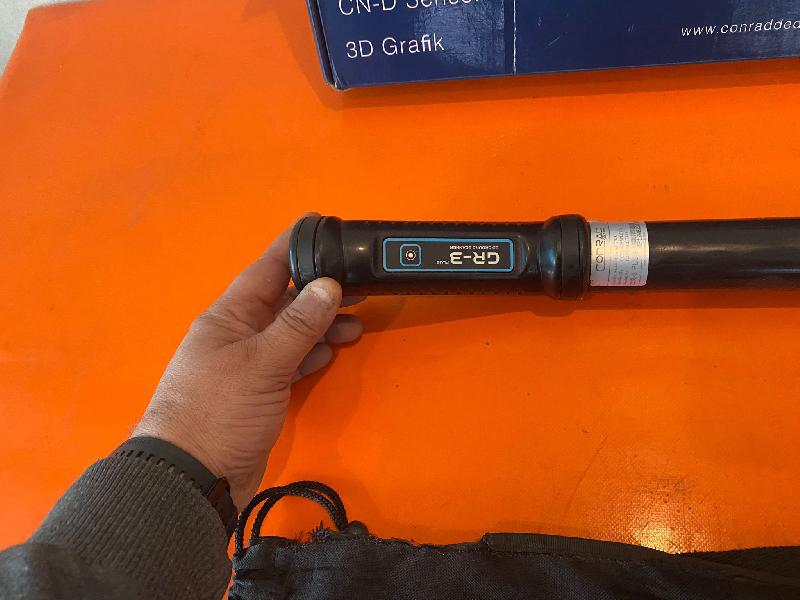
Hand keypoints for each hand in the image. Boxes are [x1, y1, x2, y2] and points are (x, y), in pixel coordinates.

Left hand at [133, 216, 361, 508]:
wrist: (193, 479)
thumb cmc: (218, 411)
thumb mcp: (261, 362)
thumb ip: (298, 324)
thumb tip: (329, 285)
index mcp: (229, 316)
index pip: (266, 269)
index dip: (293, 246)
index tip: (322, 226)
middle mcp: (239, 334)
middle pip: (284, 302)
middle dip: (320, 291)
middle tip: (360, 284)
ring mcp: (249, 365)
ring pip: (292, 333)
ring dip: (322, 325)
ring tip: (357, 321)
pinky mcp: (260, 393)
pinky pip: (291, 362)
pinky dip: (313, 354)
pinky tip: (332, 350)